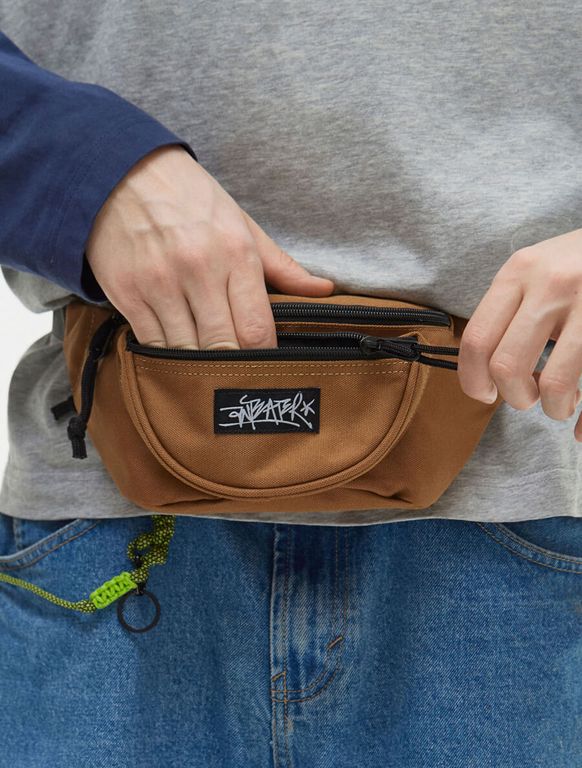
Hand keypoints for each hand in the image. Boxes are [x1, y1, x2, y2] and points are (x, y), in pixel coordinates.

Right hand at [85, 145, 333, 349]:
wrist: (121, 172)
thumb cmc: (190, 200)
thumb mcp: (242, 224)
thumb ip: (282, 266)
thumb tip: (324, 290)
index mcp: (236, 254)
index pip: (256, 329)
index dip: (263, 357)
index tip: (264, 366)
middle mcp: (198, 271)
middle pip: (223, 348)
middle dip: (232, 368)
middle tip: (237, 378)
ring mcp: (159, 284)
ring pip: (185, 352)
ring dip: (198, 366)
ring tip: (206, 369)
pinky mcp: (127, 294)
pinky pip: (151, 345)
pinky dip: (165, 356)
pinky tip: (175, 353)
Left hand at [457, 228, 581, 440]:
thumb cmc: (579, 261)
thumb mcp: (536, 268)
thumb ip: (509, 307)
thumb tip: (484, 370)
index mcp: (518, 273)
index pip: (476, 339)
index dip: (473, 379)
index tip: (484, 393)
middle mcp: (549, 286)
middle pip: (507, 366)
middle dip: (515, 397)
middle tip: (528, 397)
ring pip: (553, 383)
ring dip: (553, 408)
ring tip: (560, 403)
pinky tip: (581, 424)